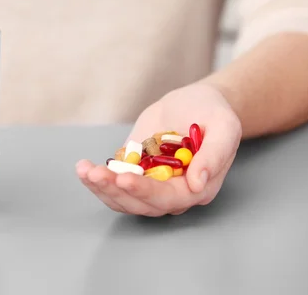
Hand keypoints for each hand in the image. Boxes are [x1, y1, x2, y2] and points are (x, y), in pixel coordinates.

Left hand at [76, 82, 241, 215]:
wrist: (194, 103)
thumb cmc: (213, 113)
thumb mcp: (224, 125)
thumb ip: (215, 153)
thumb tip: (198, 183)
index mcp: (198, 187)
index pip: (170, 198)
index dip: (146, 191)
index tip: (124, 178)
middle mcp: (173, 193)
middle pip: (142, 203)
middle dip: (116, 190)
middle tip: (95, 173)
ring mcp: (151, 185)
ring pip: (124, 198)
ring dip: (102, 188)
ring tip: (85, 170)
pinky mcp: (135, 173)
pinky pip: (114, 185)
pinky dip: (97, 180)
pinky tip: (83, 168)